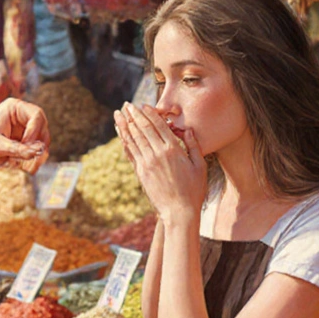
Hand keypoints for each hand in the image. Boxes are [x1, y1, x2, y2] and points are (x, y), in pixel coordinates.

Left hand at [0, 98, 48, 171]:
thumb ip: (17, 149)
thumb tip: (39, 150)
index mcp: (14, 108)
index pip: (37, 116)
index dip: (35, 132)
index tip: (26, 146)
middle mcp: (21, 116)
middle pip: (42, 128)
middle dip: (39, 145)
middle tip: (32, 160)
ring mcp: (23, 128)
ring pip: (41, 141)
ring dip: (37, 154)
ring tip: (28, 167)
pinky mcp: (21, 140)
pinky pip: (34, 149)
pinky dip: (32, 159)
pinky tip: (25, 167)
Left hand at [115, 102, 206, 223]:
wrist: (179, 212)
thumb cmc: (194, 190)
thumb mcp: (200, 166)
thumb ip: (194, 146)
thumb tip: (189, 129)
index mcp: (174, 150)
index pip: (158, 126)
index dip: (149, 114)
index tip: (143, 105)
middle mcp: (158, 154)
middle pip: (143, 129)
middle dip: (134, 115)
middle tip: (126, 104)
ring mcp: (147, 163)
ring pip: (133, 139)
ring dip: (125, 125)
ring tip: (118, 114)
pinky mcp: (141, 173)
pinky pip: (130, 153)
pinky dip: (124, 141)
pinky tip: (120, 133)